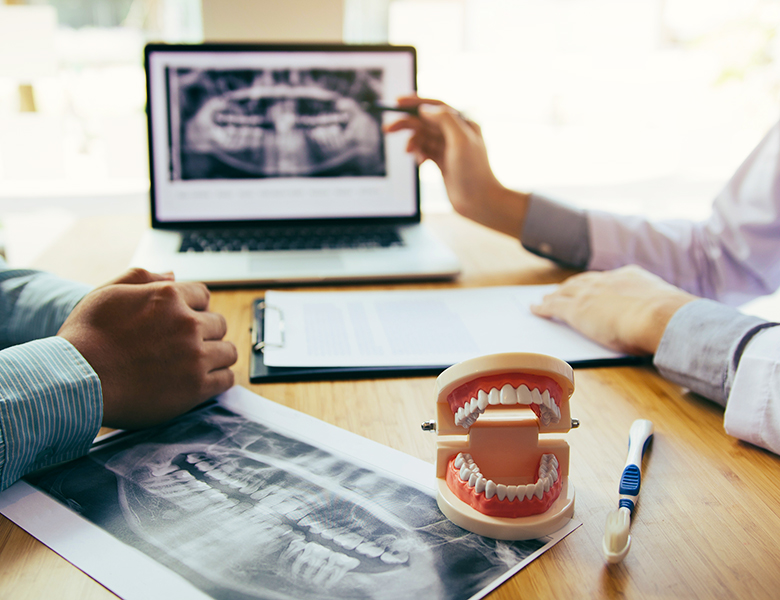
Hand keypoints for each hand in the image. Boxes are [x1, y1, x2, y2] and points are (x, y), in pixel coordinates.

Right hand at [58, 268, 237, 428]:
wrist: (76, 381)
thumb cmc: (85, 338)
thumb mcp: (107, 293)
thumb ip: (142, 278)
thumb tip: (172, 275)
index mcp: (168, 296)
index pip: (203, 296)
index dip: (195, 308)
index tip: (185, 321)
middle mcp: (187, 323)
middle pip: (219, 323)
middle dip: (206, 332)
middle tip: (187, 345)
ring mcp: (194, 356)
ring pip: (228, 351)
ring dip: (216, 355)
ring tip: (198, 364)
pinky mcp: (196, 387)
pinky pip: (226, 379)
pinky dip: (218, 379)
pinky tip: (203, 381)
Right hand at [383, 95, 528, 237]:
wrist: (479, 201)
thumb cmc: (474, 172)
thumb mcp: (461, 141)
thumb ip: (445, 120)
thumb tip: (425, 109)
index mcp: (463, 122)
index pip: (436, 106)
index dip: (415, 102)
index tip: (397, 102)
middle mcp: (456, 132)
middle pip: (425, 121)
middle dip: (406, 123)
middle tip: (387, 129)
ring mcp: (449, 147)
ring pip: (423, 137)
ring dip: (412, 142)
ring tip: (408, 152)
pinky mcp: (443, 161)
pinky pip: (424, 151)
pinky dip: (418, 153)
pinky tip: (419, 162)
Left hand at [531, 265, 697, 354]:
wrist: (659, 317)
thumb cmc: (668, 318)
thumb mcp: (665, 307)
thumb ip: (658, 310)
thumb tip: (667, 319)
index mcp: (630, 276)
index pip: (608, 279)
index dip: (596, 283)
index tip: (591, 285)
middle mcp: (606, 281)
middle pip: (583, 282)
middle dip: (571, 286)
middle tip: (561, 290)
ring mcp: (589, 294)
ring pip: (565, 292)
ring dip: (555, 295)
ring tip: (546, 299)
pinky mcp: (576, 310)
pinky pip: (553, 307)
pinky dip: (542, 307)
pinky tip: (535, 309)